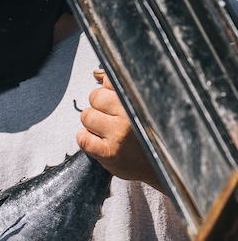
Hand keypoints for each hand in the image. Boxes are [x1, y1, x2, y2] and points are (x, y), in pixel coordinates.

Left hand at [77, 70, 165, 190]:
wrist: (159, 167)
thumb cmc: (146, 134)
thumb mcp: (140, 106)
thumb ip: (119, 88)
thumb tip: (97, 74)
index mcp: (141, 98)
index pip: (111, 80)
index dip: (107, 90)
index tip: (114, 101)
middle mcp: (131, 113)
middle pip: (95, 96)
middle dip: (98, 107)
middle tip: (110, 120)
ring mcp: (119, 133)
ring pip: (86, 115)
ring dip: (91, 124)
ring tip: (106, 132)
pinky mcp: (108, 152)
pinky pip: (82, 138)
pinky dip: (85, 139)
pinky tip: (99, 143)